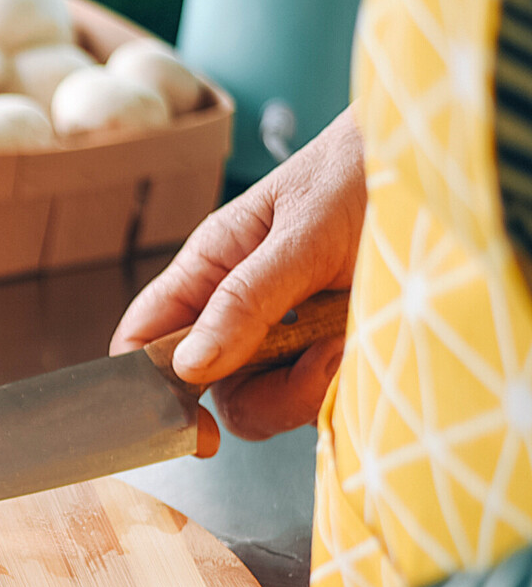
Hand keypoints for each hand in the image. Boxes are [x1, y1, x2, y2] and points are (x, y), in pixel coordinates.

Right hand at [113, 108, 363, 444]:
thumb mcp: (302, 232)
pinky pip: (313, 399)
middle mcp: (237, 308)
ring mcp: (284, 334)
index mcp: (210, 268)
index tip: (187, 419)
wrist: (440, 167)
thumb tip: (187, 366)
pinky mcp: (330, 351)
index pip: (146, 336)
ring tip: (341, 345)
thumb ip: (244, 299)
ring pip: (263, 402)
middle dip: (255, 396)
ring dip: (304, 390)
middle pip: (208, 387)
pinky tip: (357, 348)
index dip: (147, 384)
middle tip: (308, 371)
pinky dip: (335, 388)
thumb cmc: (362, 171)